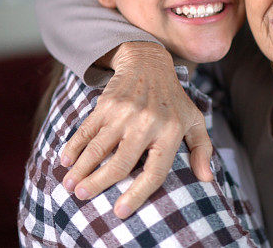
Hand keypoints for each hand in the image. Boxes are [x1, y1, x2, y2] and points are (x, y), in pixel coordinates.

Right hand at [59, 42, 213, 217]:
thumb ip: (202, 149)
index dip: (138, 194)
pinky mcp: (106, 104)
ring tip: (70, 185)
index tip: (120, 211)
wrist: (149, 62)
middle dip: (98, 183)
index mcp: (171, 132)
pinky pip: (86, 130)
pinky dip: (73, 146)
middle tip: (82, 196)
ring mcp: (125, 113)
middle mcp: (148, 123)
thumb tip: (207, 179)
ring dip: (81, 169)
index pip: (155, 171)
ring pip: (98, 149)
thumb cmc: (173, 99)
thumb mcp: (193, 120)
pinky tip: (66, 160)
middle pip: (120, 163)